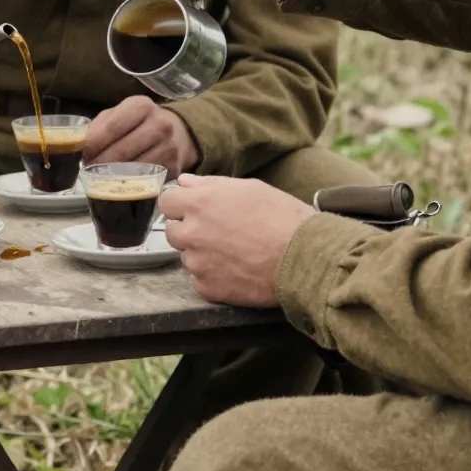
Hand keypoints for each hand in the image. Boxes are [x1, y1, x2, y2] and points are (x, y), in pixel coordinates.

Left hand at [84, 97, 198, 174]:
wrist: (179, 132)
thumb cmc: (140, 123)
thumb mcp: (120, 115)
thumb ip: (99, 126)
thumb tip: (80, 147)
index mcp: (141, 106)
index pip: (114, 126)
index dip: (95, 143)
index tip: (83, 154)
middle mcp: (160, 124)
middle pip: (123, 149)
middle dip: (101, 162)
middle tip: (89, 170)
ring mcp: (169, 147)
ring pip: (134, 167)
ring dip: (114, 176)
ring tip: (101, 177)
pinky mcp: (174, 167)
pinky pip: (147, 180)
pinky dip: (131, 183)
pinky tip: (121, 183)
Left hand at [159, 174, 313, 307]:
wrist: (304, 258)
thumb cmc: (282, 217)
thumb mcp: (249, 188)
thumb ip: (210, 184)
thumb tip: (185, 182)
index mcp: (199, 203)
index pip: (166, 201)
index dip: (180, 205)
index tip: (194, 209)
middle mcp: (192, 233)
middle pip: (172, 231)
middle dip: (189, 230)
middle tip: (219, 232)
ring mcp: (197, 263)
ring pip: (187, 256)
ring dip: (202, 254)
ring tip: (234, 252)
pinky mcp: (207, 288)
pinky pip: (200, 280)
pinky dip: (214, 276)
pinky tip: (237, 270)